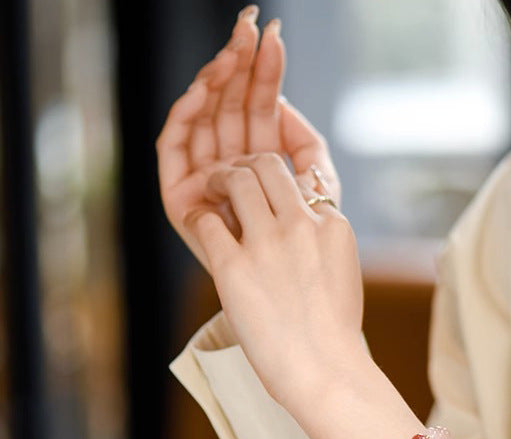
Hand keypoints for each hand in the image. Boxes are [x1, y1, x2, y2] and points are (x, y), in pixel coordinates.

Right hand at [156, 5, 340, 271]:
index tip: (276, 37)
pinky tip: (201, 88)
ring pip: (204, 119)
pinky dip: (185, 115)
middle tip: (251, 25)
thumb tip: (284, 104)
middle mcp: (232, 172)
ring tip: (230, 48)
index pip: (261, 111)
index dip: (267, 74)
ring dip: (214, 80)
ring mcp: (204, 184)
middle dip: (241, 66)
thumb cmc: (314, 266)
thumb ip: (309, 152)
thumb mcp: (322, 199)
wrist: (299, 323)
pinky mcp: (179, 201)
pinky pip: (174, 147)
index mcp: (263, 168)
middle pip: (232, 108)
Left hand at [186, 153, 362, 408]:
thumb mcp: (342, 272)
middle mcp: (301, 224)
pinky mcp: (233, 266)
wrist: (325, 371)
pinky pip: (207, 221)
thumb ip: (322, 241)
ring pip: (235, 179)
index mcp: (333, 225)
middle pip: (266, 165)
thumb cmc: (335, 333)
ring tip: (211, 194)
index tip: (264, 193)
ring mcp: (267, 243)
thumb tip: (302, 228)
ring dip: (218, 180)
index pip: (300, 178)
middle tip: (229, 181)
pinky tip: (200, 224)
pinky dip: (199, 217)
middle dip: (244, 166)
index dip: (276, 181)